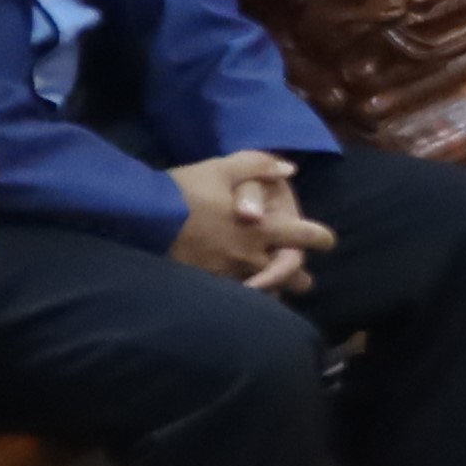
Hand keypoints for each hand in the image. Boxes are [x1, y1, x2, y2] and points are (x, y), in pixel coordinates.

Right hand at [169, 154, 329, 296]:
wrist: (139, 219)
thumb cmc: (182, 191)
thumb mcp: (222, 168)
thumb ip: (259, 166)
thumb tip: (290, 169)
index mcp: (262, 228)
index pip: (307, 237)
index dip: (321, 238)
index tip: (326, 240)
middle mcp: (252, 256)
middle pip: (293, 275)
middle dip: (300, 276)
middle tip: (303, 278)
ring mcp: (229, 276)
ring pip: (267, 293)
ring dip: (273, 290)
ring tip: (274, 290)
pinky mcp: (207, 288)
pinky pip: (236, 300)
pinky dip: (244, 298)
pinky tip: (243, 296)